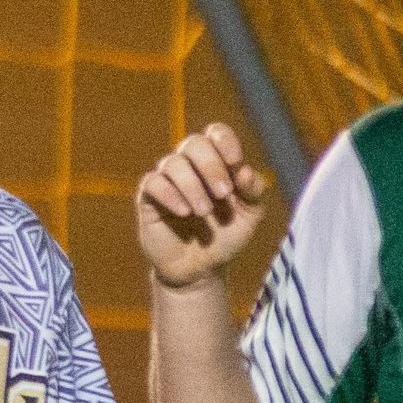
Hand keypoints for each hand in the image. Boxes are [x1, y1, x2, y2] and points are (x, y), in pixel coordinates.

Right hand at [136, 123, 271, 288]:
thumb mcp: (250, 216)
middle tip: (223, 193)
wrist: (201, 269)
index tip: (235, 162)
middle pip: (194, 143)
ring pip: (173, 163)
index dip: (225, 140)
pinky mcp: (148, 198)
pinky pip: (153, 182)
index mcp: (216, 161)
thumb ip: (254, 191)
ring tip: (203, 212)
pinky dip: (170, 194)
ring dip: (192, 186)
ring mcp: (168, 179)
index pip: (216, 133)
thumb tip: (245, 171)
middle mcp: (190, 164)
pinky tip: (184, 211)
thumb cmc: (225, 236)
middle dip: (211, 165)